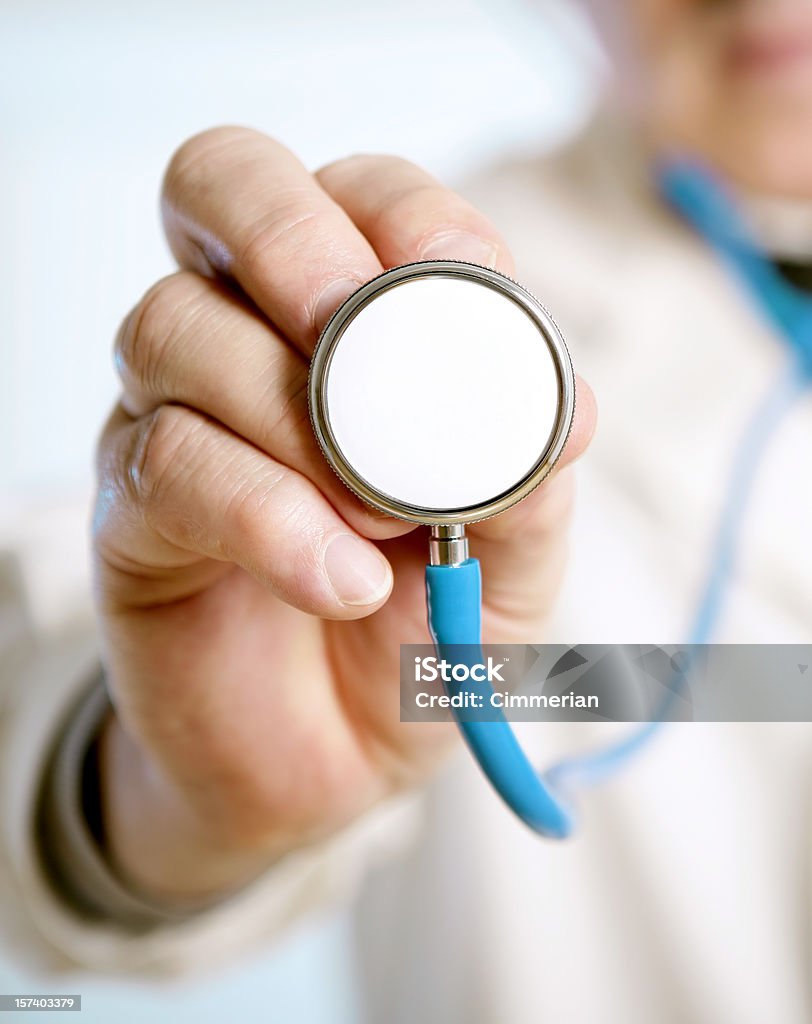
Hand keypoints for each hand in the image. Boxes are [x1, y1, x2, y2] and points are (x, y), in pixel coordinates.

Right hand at [93, 127, 596, 902]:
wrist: (340, 755)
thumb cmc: (428, 626)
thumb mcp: (511, 552)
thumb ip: (530, 472)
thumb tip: (566, 405)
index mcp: (348, 321)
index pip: (352, 192)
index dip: (404, 213)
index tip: (465, 285)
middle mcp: (245, 336)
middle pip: (217, 186)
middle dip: (290, 238)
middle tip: (353, 329)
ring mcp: (171, 413)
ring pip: (175, 328)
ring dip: (292, 415)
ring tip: (381, 523)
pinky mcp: (130, 511)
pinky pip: (166, 464)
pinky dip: (266, 516)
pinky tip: (339, 580)